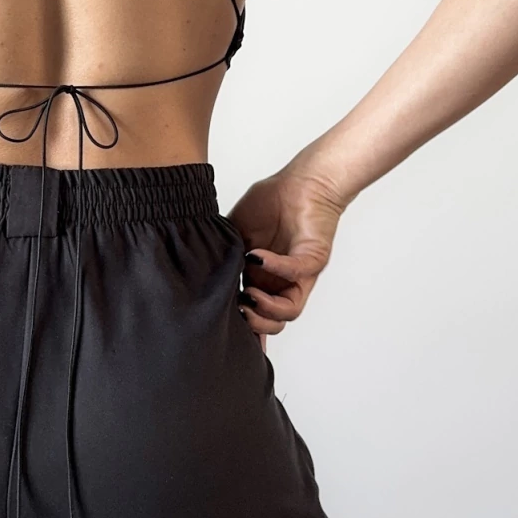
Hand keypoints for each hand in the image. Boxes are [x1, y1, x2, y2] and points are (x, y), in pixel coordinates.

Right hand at [226, 159, 349, 337]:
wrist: (300, 181)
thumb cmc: (271, 203)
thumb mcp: (234, 233)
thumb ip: (222, 254)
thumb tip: (203, 274)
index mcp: (261, 279)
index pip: (253, 313)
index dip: (243, 330)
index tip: (223, 336)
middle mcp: (281, 282)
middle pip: (273, 323)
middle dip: (254, 326)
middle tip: (238, 311)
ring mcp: (299, 274)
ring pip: (289, 312)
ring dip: (267, 309)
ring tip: (249, 294)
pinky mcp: (313, 259)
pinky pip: (296, 273)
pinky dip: (275, 269)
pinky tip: (257, 257)